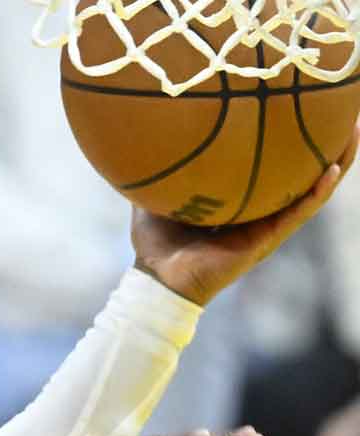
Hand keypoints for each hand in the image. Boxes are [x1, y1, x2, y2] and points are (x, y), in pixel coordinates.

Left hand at [132, 117, 357, 305]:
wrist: (157, 280)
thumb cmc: (156, 244)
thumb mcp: (155, 196)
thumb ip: (159, 170)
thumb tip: (146, 137)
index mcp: (239, 199)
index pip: (271, 164)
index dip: (288, 139)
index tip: (301, 105)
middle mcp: (259, 209)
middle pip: (301, 170)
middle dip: (324, 140)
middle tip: (340, 107)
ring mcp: (267, 225)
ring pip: (312, 189)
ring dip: (337, 160)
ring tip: (353, 130)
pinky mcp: (266, 239)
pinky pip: (299, 212)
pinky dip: (318, 192)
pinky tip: (333, 169)